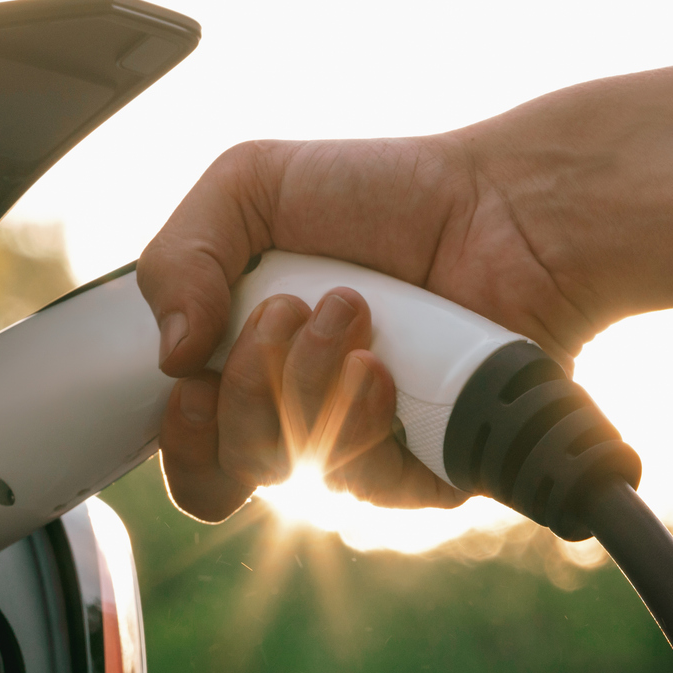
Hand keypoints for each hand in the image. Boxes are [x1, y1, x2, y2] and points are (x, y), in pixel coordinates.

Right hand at [138, 121, 607, 522]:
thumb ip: (178, 256)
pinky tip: (384, 366)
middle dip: (246, 388)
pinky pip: (369, 487)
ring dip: (306, 384)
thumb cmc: (386, 193)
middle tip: (287, 309)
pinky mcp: (430, 469)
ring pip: (296, 477)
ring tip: (351, 308)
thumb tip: (171, 355)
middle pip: (230, 474)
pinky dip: (361, 420)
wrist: (501, 203)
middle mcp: (303, 417)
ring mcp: (367, 447)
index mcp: (250, 366)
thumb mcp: (249, 186)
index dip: (182, 436)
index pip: (194, 452)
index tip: (189, 383)